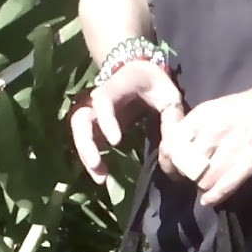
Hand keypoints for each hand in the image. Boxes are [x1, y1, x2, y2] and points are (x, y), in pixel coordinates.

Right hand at [69, 58, 185, 184]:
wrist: (139, 73)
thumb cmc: (155, 85)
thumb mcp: (169, 95)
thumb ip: (172, 119)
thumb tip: (170, 153)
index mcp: (117, 86)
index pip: (103, 100)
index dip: (106, 120)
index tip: (116, 142)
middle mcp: (97, 98)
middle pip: (80, 118)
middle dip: (86, 143)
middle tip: (97, 164)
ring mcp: (93, 112)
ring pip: (79, 132)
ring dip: (86, 155)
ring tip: (101, 178)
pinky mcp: (94, 125)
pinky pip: (86, 141)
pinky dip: (91, 159)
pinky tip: (103, 176)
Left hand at [159, 62, 251, 209]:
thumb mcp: (220, 108)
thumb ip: (200, 127)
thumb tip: (184, 148)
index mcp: (202, 115)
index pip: (171, 144)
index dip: (169, 161)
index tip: (174, 168)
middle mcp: (211, 132)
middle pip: (185, 166)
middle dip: (186, 176)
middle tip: (193, 179)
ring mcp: (230, 148)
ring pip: (203, 180)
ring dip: (204, 186)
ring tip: (209, 186)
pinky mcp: (249, 163)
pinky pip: (224, 186)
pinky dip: (214, 196)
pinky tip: (210, 200)